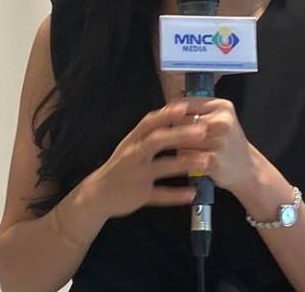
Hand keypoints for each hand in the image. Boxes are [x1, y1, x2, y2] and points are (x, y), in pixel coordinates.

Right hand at [83, 102, 211, 218]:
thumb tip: (176, 113)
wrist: (98, 193)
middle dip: (180, 135)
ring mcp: (136, 175)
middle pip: (156, 141)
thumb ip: (150, 132)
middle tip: (203, 131)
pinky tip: (193, 193)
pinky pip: (159, 195)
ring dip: (183, 163)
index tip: (185, 107)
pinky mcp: (139, 196)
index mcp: (132, 140)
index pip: (149, 122)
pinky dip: (175, 195)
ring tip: (206, 161)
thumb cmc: (121, 165)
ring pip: (160, 167)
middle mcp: (133, 155)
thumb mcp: (131, 145)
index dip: (166, 114)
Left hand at [175, 97, 257, 197]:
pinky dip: (185, 159)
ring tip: (192, 150)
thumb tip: (167, 108)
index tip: (166, 118)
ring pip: (180, 139)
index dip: (171, 111)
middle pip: (180, 121)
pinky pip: (184, 156)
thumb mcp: (220, 119)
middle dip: (176, 130)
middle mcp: (222, 122)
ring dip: (179, 146)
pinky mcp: (212, 160)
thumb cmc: (229, 143)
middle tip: (184, 138)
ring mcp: (218, 141)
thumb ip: (197, 110)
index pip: (185, 103)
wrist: (249, 170)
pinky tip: (194, 161)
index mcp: (223, 107)